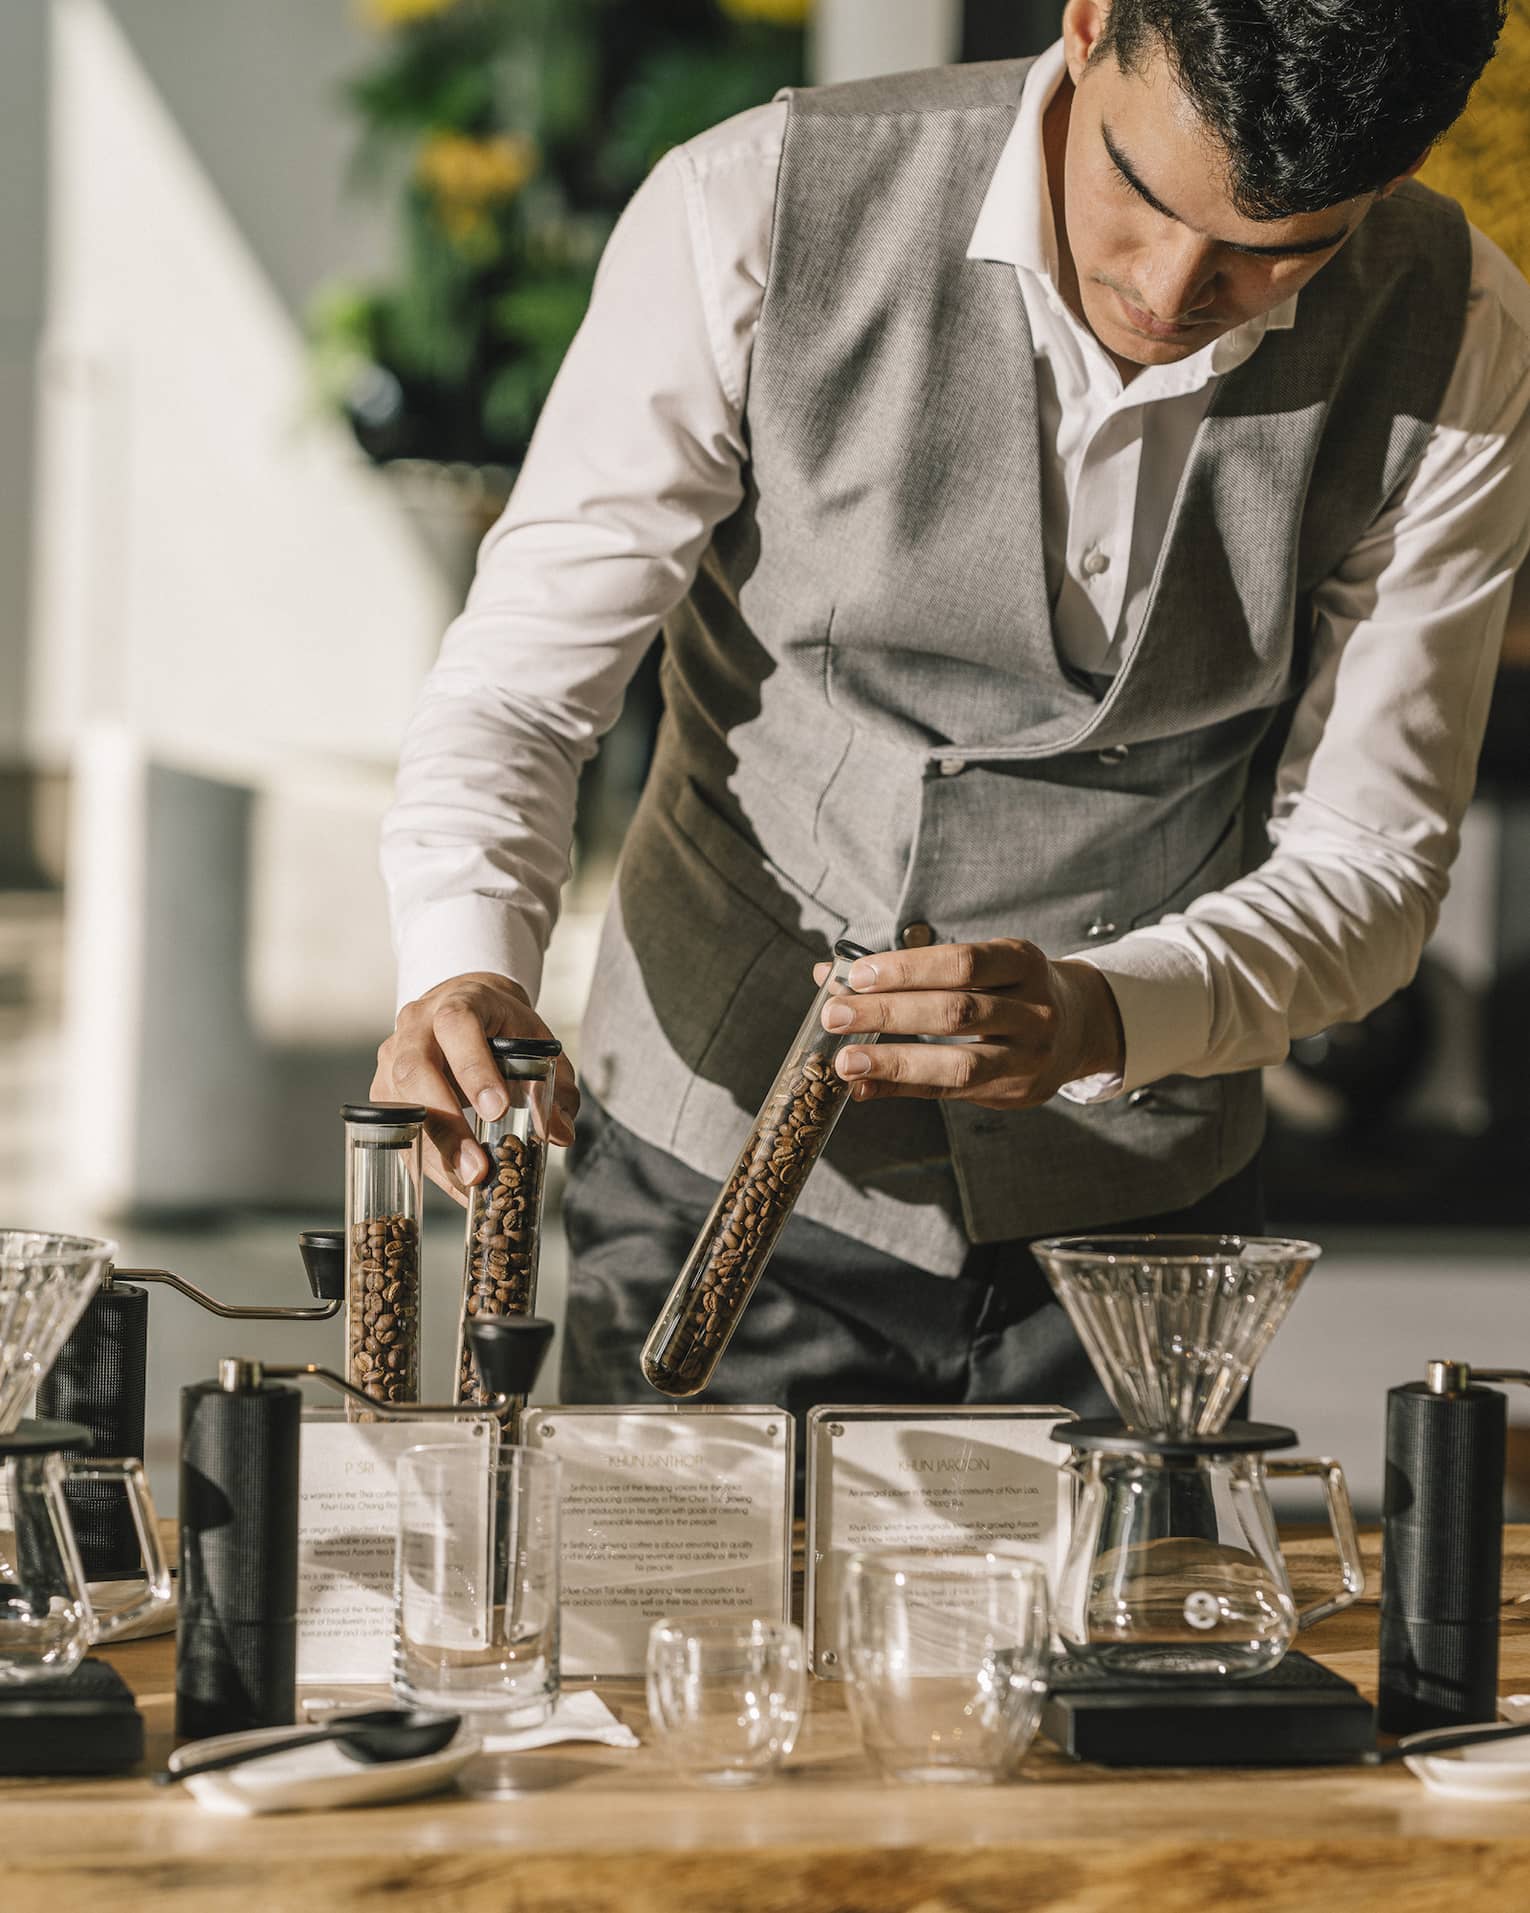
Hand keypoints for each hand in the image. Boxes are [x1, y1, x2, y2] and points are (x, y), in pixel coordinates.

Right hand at [373, 972, 578, 1203]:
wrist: (468, 1005)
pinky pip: (396, 1129)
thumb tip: (560, 1135)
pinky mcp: (384, 1088)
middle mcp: (416, 1026)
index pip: (457, 1025)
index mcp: (457, 1003)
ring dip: (433, 1150)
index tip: (496, 1111)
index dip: (474, 1068)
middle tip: (477, 1168)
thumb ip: (555, 1086)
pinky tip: (455, 1185)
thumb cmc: (504, 1027)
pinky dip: (425, 1160)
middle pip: (416, 1070)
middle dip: (446, 1124)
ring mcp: (393, 1056)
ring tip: (469, 1185)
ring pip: (399, 1105)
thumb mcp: (537, 1044)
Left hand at [814, 939, 1124, 1108]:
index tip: (856, 975)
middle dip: (889, 1013)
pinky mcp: (1013, 1092)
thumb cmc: (1009, 990)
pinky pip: (949, 1095)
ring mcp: (1029, 1057)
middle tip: (835, 1014)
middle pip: (956, 1012)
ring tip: (845, 1060)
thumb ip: (911, 971)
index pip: (963, 963)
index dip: (908, 969)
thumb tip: (827, 976)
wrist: (1078, 1029)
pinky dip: (901, 1089)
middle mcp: (1034, 1010)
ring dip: (894, 1061)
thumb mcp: (980, 966)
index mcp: (1023, 963)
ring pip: (958, 1063)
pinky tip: (863, 1085)